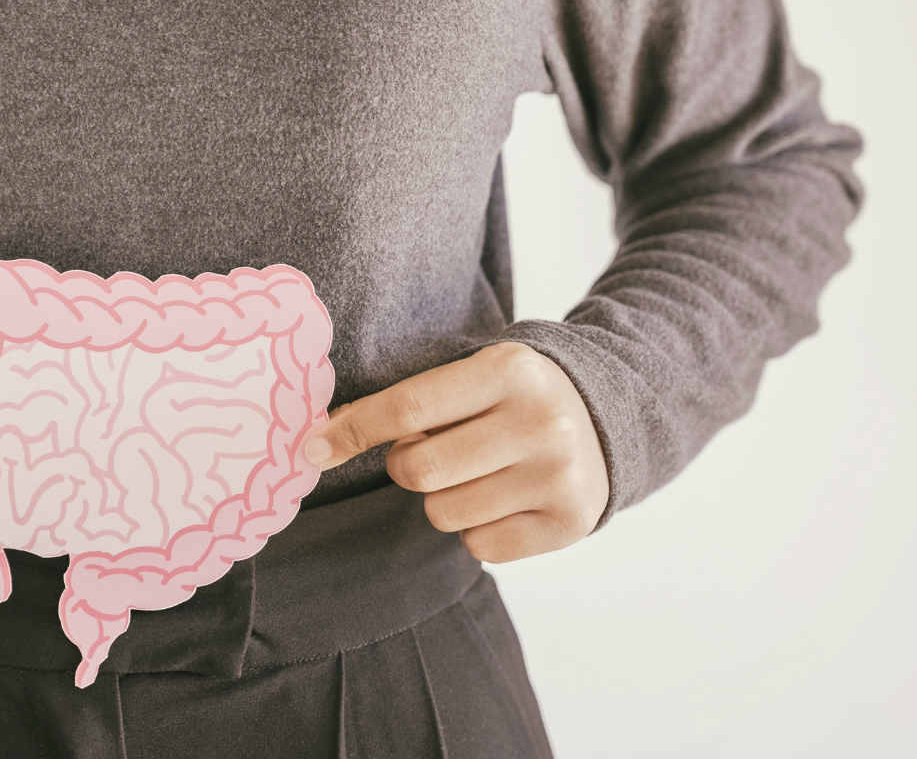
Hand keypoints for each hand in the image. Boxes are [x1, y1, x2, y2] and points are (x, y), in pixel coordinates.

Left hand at [302, 342, 607, 562]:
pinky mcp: (570, 523)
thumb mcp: (473, 376)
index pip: (407, 407)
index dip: (352, 431)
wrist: (605, 418)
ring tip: (478, 473)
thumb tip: (322, 437)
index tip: (311, 449)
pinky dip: (477, 529)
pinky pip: (478, 547)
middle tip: (432, 452)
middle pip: (418, 470)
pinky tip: (505, 499)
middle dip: (406, 467)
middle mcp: (541, 421)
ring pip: (443, 513)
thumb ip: (408, 401)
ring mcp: (559, 475)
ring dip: (443, 499)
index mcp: (508, 369)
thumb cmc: (512, 398)